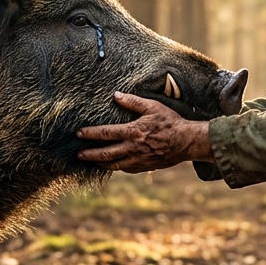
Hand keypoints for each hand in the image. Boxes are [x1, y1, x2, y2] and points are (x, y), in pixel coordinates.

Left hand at [77, 92, 212, 172]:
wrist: (187, 142)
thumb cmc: (170, 122)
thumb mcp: (153, 106)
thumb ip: (133, 102)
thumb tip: (116, 95)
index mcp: (133, 132)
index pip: (106, 133)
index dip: (90, 134)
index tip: (78, 134)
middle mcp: (133, 148)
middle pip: (105, 154)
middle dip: (90, 154)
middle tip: (78, 154)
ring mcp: (138, 159)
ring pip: (114, 165)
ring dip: (100, 163)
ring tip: (91, 161)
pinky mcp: (145, 166)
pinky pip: (126, 168)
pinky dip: (116, 167)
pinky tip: (112, 164)